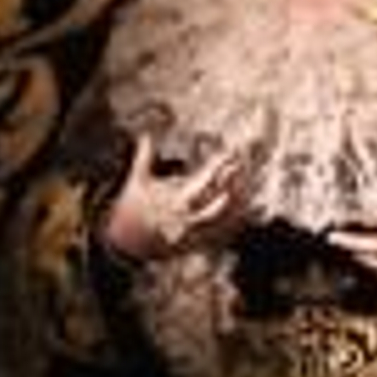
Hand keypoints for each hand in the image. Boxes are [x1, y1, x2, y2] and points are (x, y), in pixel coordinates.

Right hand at [102, 137, 248, 263]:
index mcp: (174, 200)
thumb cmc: (132, 206)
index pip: (202, 180)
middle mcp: (187, 217)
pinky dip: (233, 224)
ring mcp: (193, 232)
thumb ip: (144, 156)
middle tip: (246, 168)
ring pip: (223, 220)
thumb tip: (145, 133)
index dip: (218, 167)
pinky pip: (219, 235)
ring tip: (250, 188)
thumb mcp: (136, 180)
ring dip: (238, 205)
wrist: (126, 240)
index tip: (230, 154)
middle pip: (218, 201)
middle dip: (233, 184)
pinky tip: (245, 213)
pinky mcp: (195, 243)